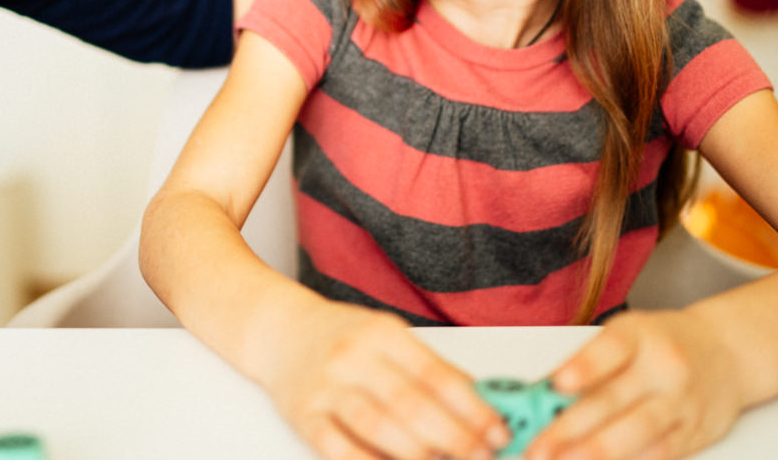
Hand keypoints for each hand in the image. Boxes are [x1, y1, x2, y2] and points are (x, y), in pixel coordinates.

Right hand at [261, 299, 508, 459]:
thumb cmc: (341, 338)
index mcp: (380, 333)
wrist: (278, 331)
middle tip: (482, 457)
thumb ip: (431, 370)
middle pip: (410, 403)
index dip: (472, 408)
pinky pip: (339, 449)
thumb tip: (484, 406)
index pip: (435, 373)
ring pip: (377, 427)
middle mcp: (351, 356)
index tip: (499, 433)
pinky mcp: (302, 416)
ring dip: (418, 455)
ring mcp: (324, 387)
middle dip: (454, 437)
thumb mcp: (388, 338)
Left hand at [526, 310, 743, 459]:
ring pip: (637, 432)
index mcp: (639, 334)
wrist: (727, 351)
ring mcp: (682, 402)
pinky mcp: (696, 432)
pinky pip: (661, 453)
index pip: (611, 348)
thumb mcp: (629, 334)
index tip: (557, 384)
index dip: (584, 366)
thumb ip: (590, 362)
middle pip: (613, 399)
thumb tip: (542, 394)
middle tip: (539, 447)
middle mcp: (663, 367)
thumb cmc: (663, 342)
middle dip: (570, 428)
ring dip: (597, 452)